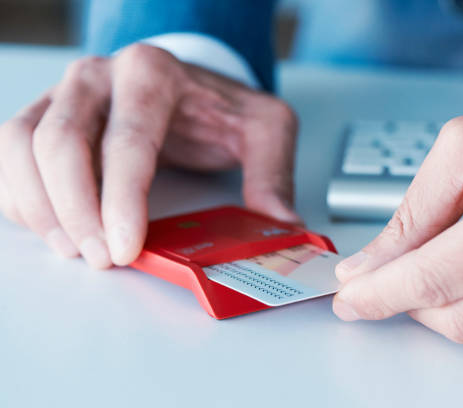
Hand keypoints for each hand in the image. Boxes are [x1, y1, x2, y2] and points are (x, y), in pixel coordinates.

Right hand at [0, 44, 299, 268]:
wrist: (188, 86)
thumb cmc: (219, 108)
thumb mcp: (264, 127)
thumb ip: (274, 170)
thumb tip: (280, 223)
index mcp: (152, 74)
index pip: (128, 139)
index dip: (121, 200)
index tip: (125, 248)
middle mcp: (98, 77)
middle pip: (60, 142)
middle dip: (75, 211)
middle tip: (101, 259)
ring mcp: (64, 94)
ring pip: (22, 146)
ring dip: (40, 206)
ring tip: (73, 250)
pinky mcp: (44, 116)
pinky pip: (9, 154)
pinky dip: (21, 195)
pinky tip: (51, 228)